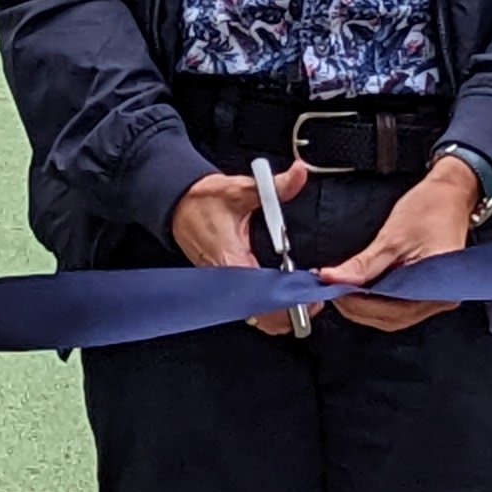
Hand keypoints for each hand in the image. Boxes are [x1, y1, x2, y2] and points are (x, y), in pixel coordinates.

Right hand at [170, 161, 313, 336]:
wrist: (177, 205)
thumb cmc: (202, 201)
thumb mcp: (240, 189)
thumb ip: (274, 185)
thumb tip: (298, 174)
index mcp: (231, 261)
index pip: (264, 296)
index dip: (290, 301)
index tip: (310, 293)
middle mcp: (226, 281)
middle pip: (263, 316)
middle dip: (291, 313)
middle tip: (314, 299)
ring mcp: (225, 287)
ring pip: (257, 317)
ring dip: (281, 314)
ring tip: (303, 299)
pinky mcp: (225, 287)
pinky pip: (250, 309)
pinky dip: (269, 309)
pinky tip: (284, 298)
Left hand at [317, 157, 483, 331]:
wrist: (451, 191)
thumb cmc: (433, 207)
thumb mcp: (393, 236)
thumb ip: (364, 264)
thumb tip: (336, 279)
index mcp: (438, 287)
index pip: (393, 310)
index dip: (360, 305)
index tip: (336, 293)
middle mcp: (441, 297)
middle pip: (393, 317)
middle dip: (360, 307)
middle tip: (335, 291)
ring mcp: (435, 295)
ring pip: (394, 313)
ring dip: (367, 304)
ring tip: (344, 288)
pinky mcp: (426, 289)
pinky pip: (399, 302)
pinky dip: (378, 297)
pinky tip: (362, 287)